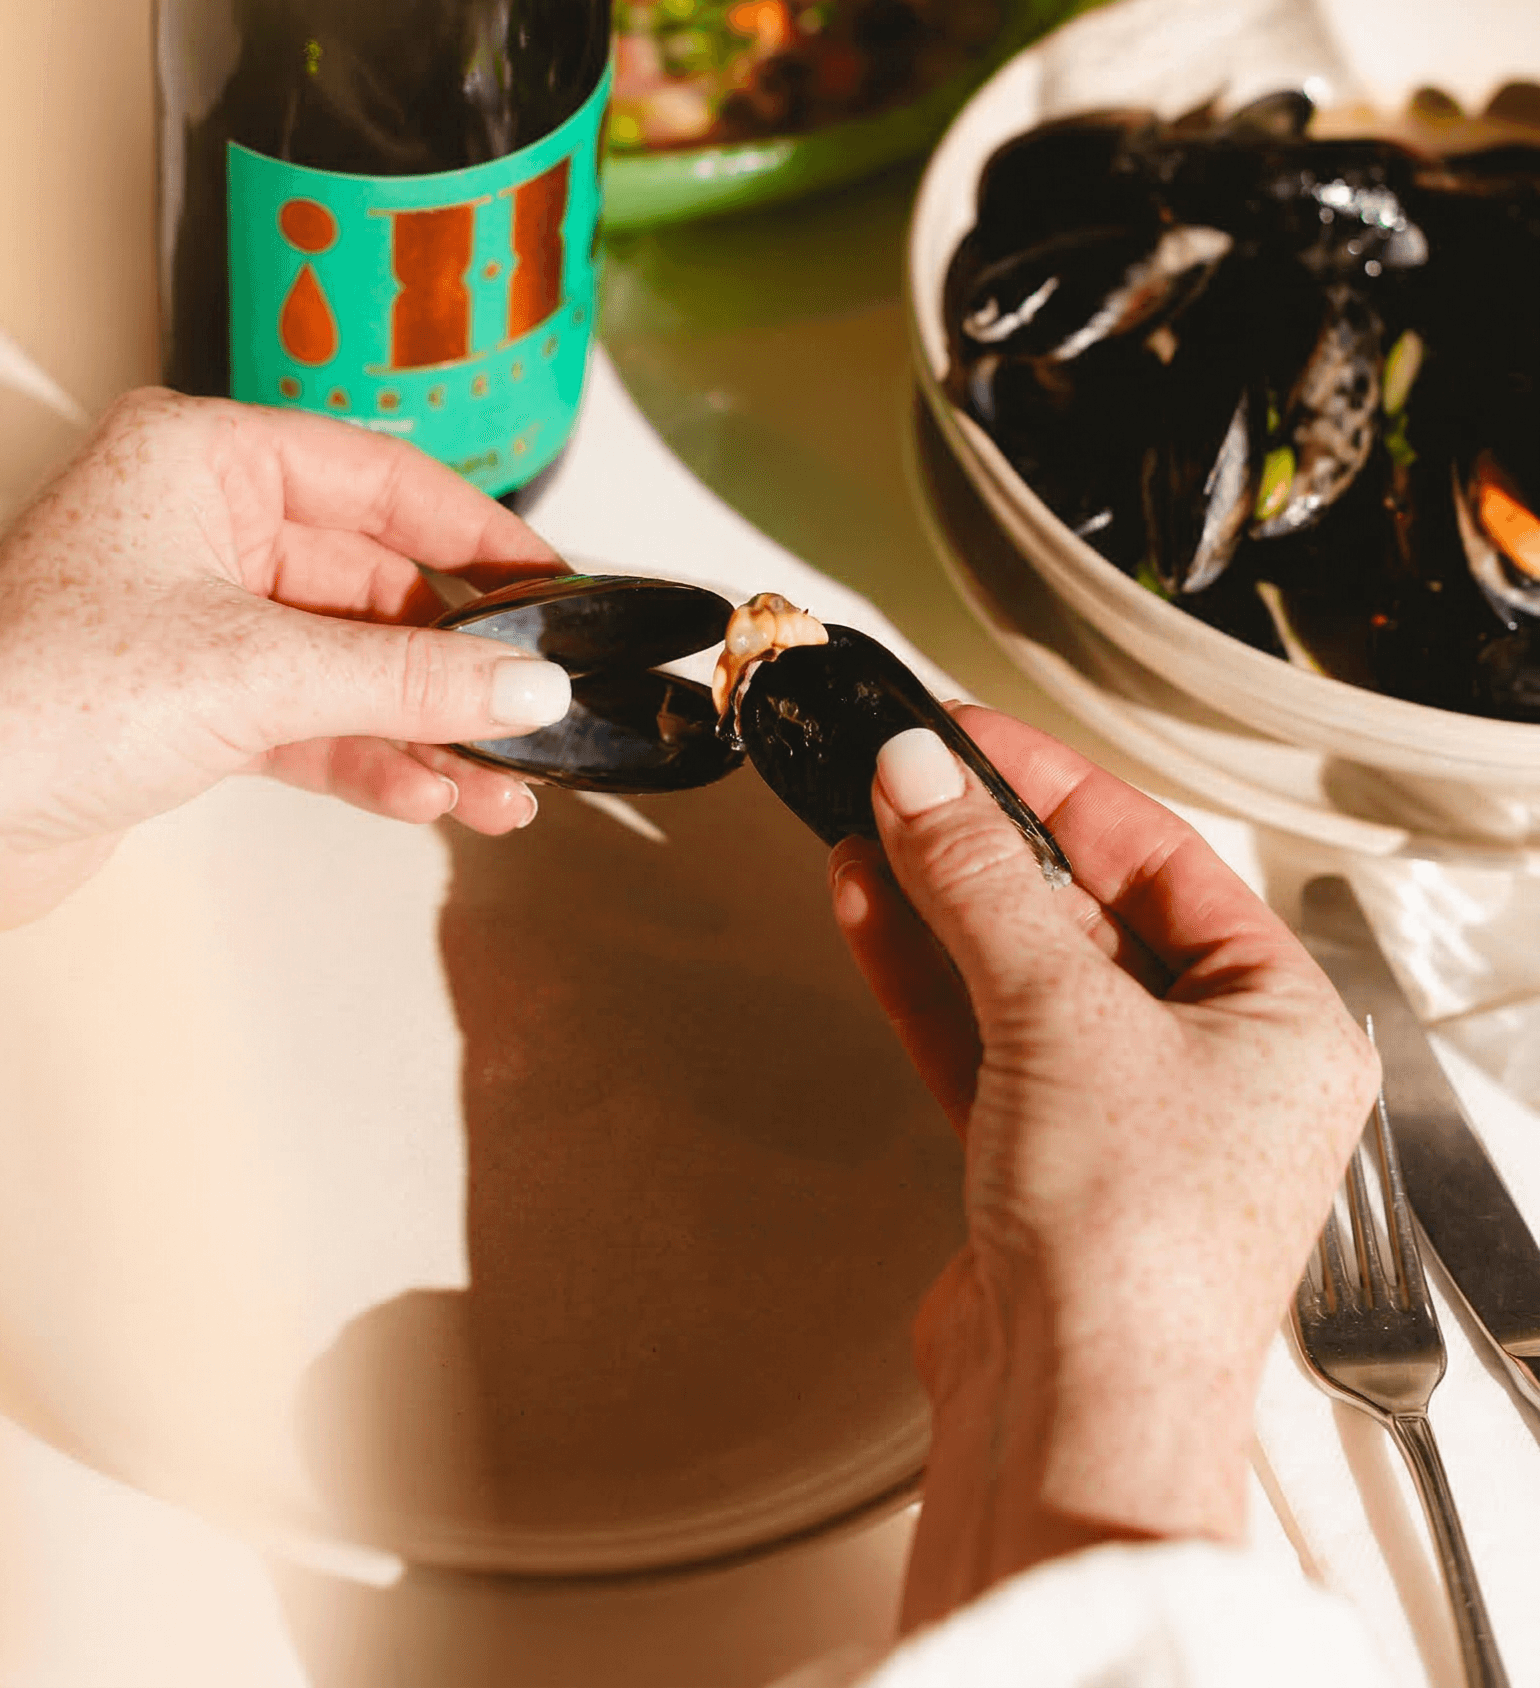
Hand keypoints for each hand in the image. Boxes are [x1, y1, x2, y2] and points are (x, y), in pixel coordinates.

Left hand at [0, 390, 574, 1021]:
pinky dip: (367, 754)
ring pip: (344, 659)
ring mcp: (189, 614)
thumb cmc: (31, 699)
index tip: (553, 587)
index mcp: (199, 457)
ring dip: (423, 723)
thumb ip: (409, 678)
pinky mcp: (183, 700)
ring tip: (504, 781)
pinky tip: (431, 794)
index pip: (378, 477)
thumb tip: (527, 685)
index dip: (477, 538)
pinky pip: (307, 715)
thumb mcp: (257, 673)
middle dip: (454, 659)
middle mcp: (194, 522)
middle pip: (369, 579)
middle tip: (536, 703)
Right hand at [830, 709, 1375, 1626]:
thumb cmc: (1136, 1256)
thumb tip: (923, 778)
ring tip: (869, 824)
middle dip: (987, 843)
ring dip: (940, 900)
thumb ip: (978, 882)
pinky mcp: (1041, 1164)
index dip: (1059, 784)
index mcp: (1281, 1022)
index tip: (972, 735)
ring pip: (1022, 973)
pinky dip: (924, 974)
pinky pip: (981, 1036)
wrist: (1073, 1415)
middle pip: (1088, 911)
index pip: (1164, 858)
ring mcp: (1123, 1119)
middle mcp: (1214, 1069)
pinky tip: (870, 907)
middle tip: (909, 774)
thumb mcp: (1059, 1015)